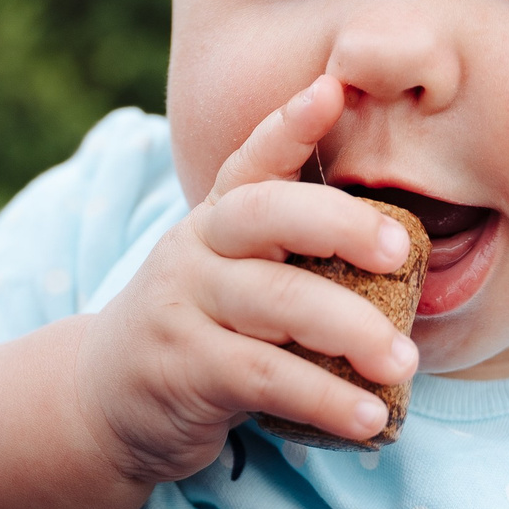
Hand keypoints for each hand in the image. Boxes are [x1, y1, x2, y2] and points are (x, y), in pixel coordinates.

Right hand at [73, 75, 418, 482]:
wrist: (105, 400)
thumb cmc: (202, 329)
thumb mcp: (230, 276)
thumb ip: (289, 256)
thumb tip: (402, 252)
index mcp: (217, 218)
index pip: (252, 161)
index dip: (289, 125)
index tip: (331, 91)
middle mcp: (197, 249)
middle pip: (267, 216)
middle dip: (339, 224)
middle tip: (399, 250)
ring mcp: (186, 306)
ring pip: (277, 302)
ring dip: (351, 331)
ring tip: (403, 361)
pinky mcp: (186, 369)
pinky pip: (266, 376)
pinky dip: (325, 398)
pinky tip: (370, 417)